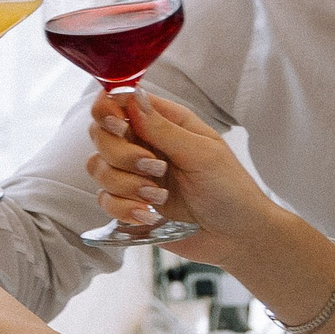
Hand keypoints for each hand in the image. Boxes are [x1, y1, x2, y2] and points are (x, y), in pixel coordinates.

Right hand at [86, 89, 267, 259]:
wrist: (236, 236)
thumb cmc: (231, 190)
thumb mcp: (202, 153)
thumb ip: (163, 128)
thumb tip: (132, 97)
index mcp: (164, 123)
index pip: (120, 102)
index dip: (108, 110)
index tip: (119, 126)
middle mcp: (144, 144)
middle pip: (100, 135)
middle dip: (121, 155)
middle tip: (154, 168)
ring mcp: (133, 174)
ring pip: (98, 168)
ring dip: (126, 185)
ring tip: (159, 196)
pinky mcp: (128, 201)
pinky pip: (104, 199)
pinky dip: (123, 208)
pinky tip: (148, 213)